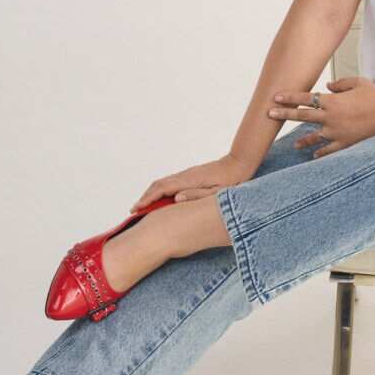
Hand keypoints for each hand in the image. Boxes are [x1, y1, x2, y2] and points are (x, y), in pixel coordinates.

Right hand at [128, 153, 254, 212]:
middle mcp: (185, 175)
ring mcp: (187, 174)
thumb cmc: (232, 181)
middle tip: (134, 211)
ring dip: (151, 193)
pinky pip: (170, 183)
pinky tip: (160, 199)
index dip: (147, 199)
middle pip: (158, 185)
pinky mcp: (190, 175)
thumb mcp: (216, 193)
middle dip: (145, 197)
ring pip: (163, 183)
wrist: (239, 164)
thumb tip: (176, 199)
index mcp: (189, 180)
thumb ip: (197, 196)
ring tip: (143, 207)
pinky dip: (160, 190)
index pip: (162, 189)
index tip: (136, 209)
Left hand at [270, 76, 374, 157]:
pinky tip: (314, 157)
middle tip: (270, 114)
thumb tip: (327, 85)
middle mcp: (330, 117)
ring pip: (314, 136)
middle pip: (303, 115)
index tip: (276, 98)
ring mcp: (337, 131)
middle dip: (285, 114)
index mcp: (332, 100)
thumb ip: (340, 83)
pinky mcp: (346, 143)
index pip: (305, 98)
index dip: (290, 97)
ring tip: (294, 145)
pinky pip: (329, 150)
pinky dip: (321, 153)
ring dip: (302, 140)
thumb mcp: (358, 82)